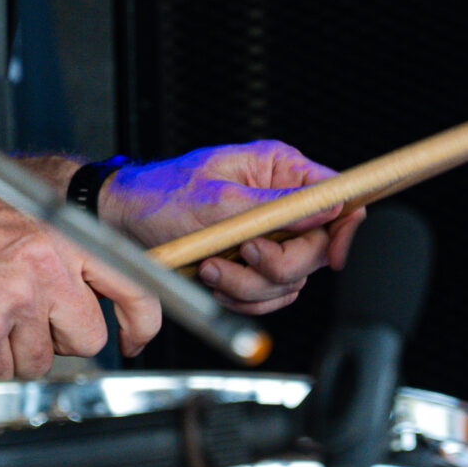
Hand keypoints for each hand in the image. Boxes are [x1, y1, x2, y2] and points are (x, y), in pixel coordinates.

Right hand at [0, 189, 159, 379]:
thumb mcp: (15, 221)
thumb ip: (57, 253)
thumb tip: (88, 293)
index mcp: (59, 231)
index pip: (129, 280)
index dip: (140, 319)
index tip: (135, 337)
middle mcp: (45, 261)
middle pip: (86, 337)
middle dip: (55, 339)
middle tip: (18, 318)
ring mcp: (16, 298)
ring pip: (40, 362)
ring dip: (11, 352)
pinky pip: (1, 373)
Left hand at [100, 140, 363, 314]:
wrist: (122, 221)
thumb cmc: (160, 195)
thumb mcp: (217, 199)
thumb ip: (276, 206)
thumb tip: (329, 207)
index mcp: (279, 169)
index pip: (337, 196)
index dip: (345, 228)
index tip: (335, 256)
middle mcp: (280, 201)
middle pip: (317, 249)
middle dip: (277, 264)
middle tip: (244, 255)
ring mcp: (268, 236)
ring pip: (290, 280)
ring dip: (249, 285)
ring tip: (211, 267)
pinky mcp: (251, 265)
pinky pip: (267, 296)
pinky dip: (241, 297)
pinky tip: (213, 278)